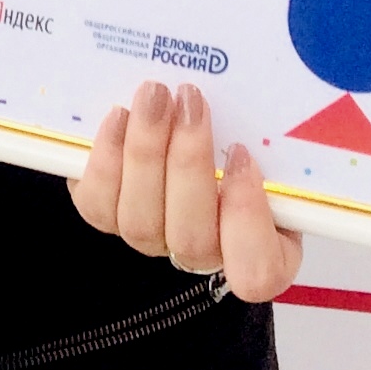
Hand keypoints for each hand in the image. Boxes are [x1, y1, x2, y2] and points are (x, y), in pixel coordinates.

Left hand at [68, 80, 302, 301]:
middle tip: (190, 100)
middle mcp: (204, 252)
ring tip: (154, 96)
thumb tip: (270, 103)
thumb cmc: (233, 134)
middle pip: (192, 239)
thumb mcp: (265, 139)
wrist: (175, 127)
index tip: (243, 155)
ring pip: (141, 223)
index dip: (247, 219)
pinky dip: (107, 159)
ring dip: (146, 152)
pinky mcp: (109, 216)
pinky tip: (119, 116)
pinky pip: (99, 206)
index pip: (259, 272)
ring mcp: (153, 239)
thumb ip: (267, 138)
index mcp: (260, 247)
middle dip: (188, 163)